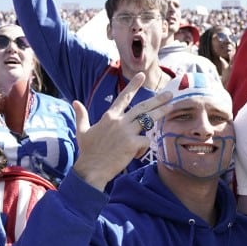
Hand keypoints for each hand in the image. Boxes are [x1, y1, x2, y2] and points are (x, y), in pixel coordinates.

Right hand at [70, 73, 172, 189]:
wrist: (91, 169)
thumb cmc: (88, 152)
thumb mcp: (82, 131)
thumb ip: (81, 115)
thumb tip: (75, 102)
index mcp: (109, 117)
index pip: (123, 97)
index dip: (133, 86)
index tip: (141, 76)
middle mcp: (119, 121)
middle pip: (142, 107)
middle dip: (157, 99)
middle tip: (169, 94)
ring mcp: (127, 132)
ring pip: (148, 120)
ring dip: (160, 112)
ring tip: (171, 107)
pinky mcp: (132, 144)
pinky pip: (145, 142)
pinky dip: (143, 148)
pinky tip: (135, 155)